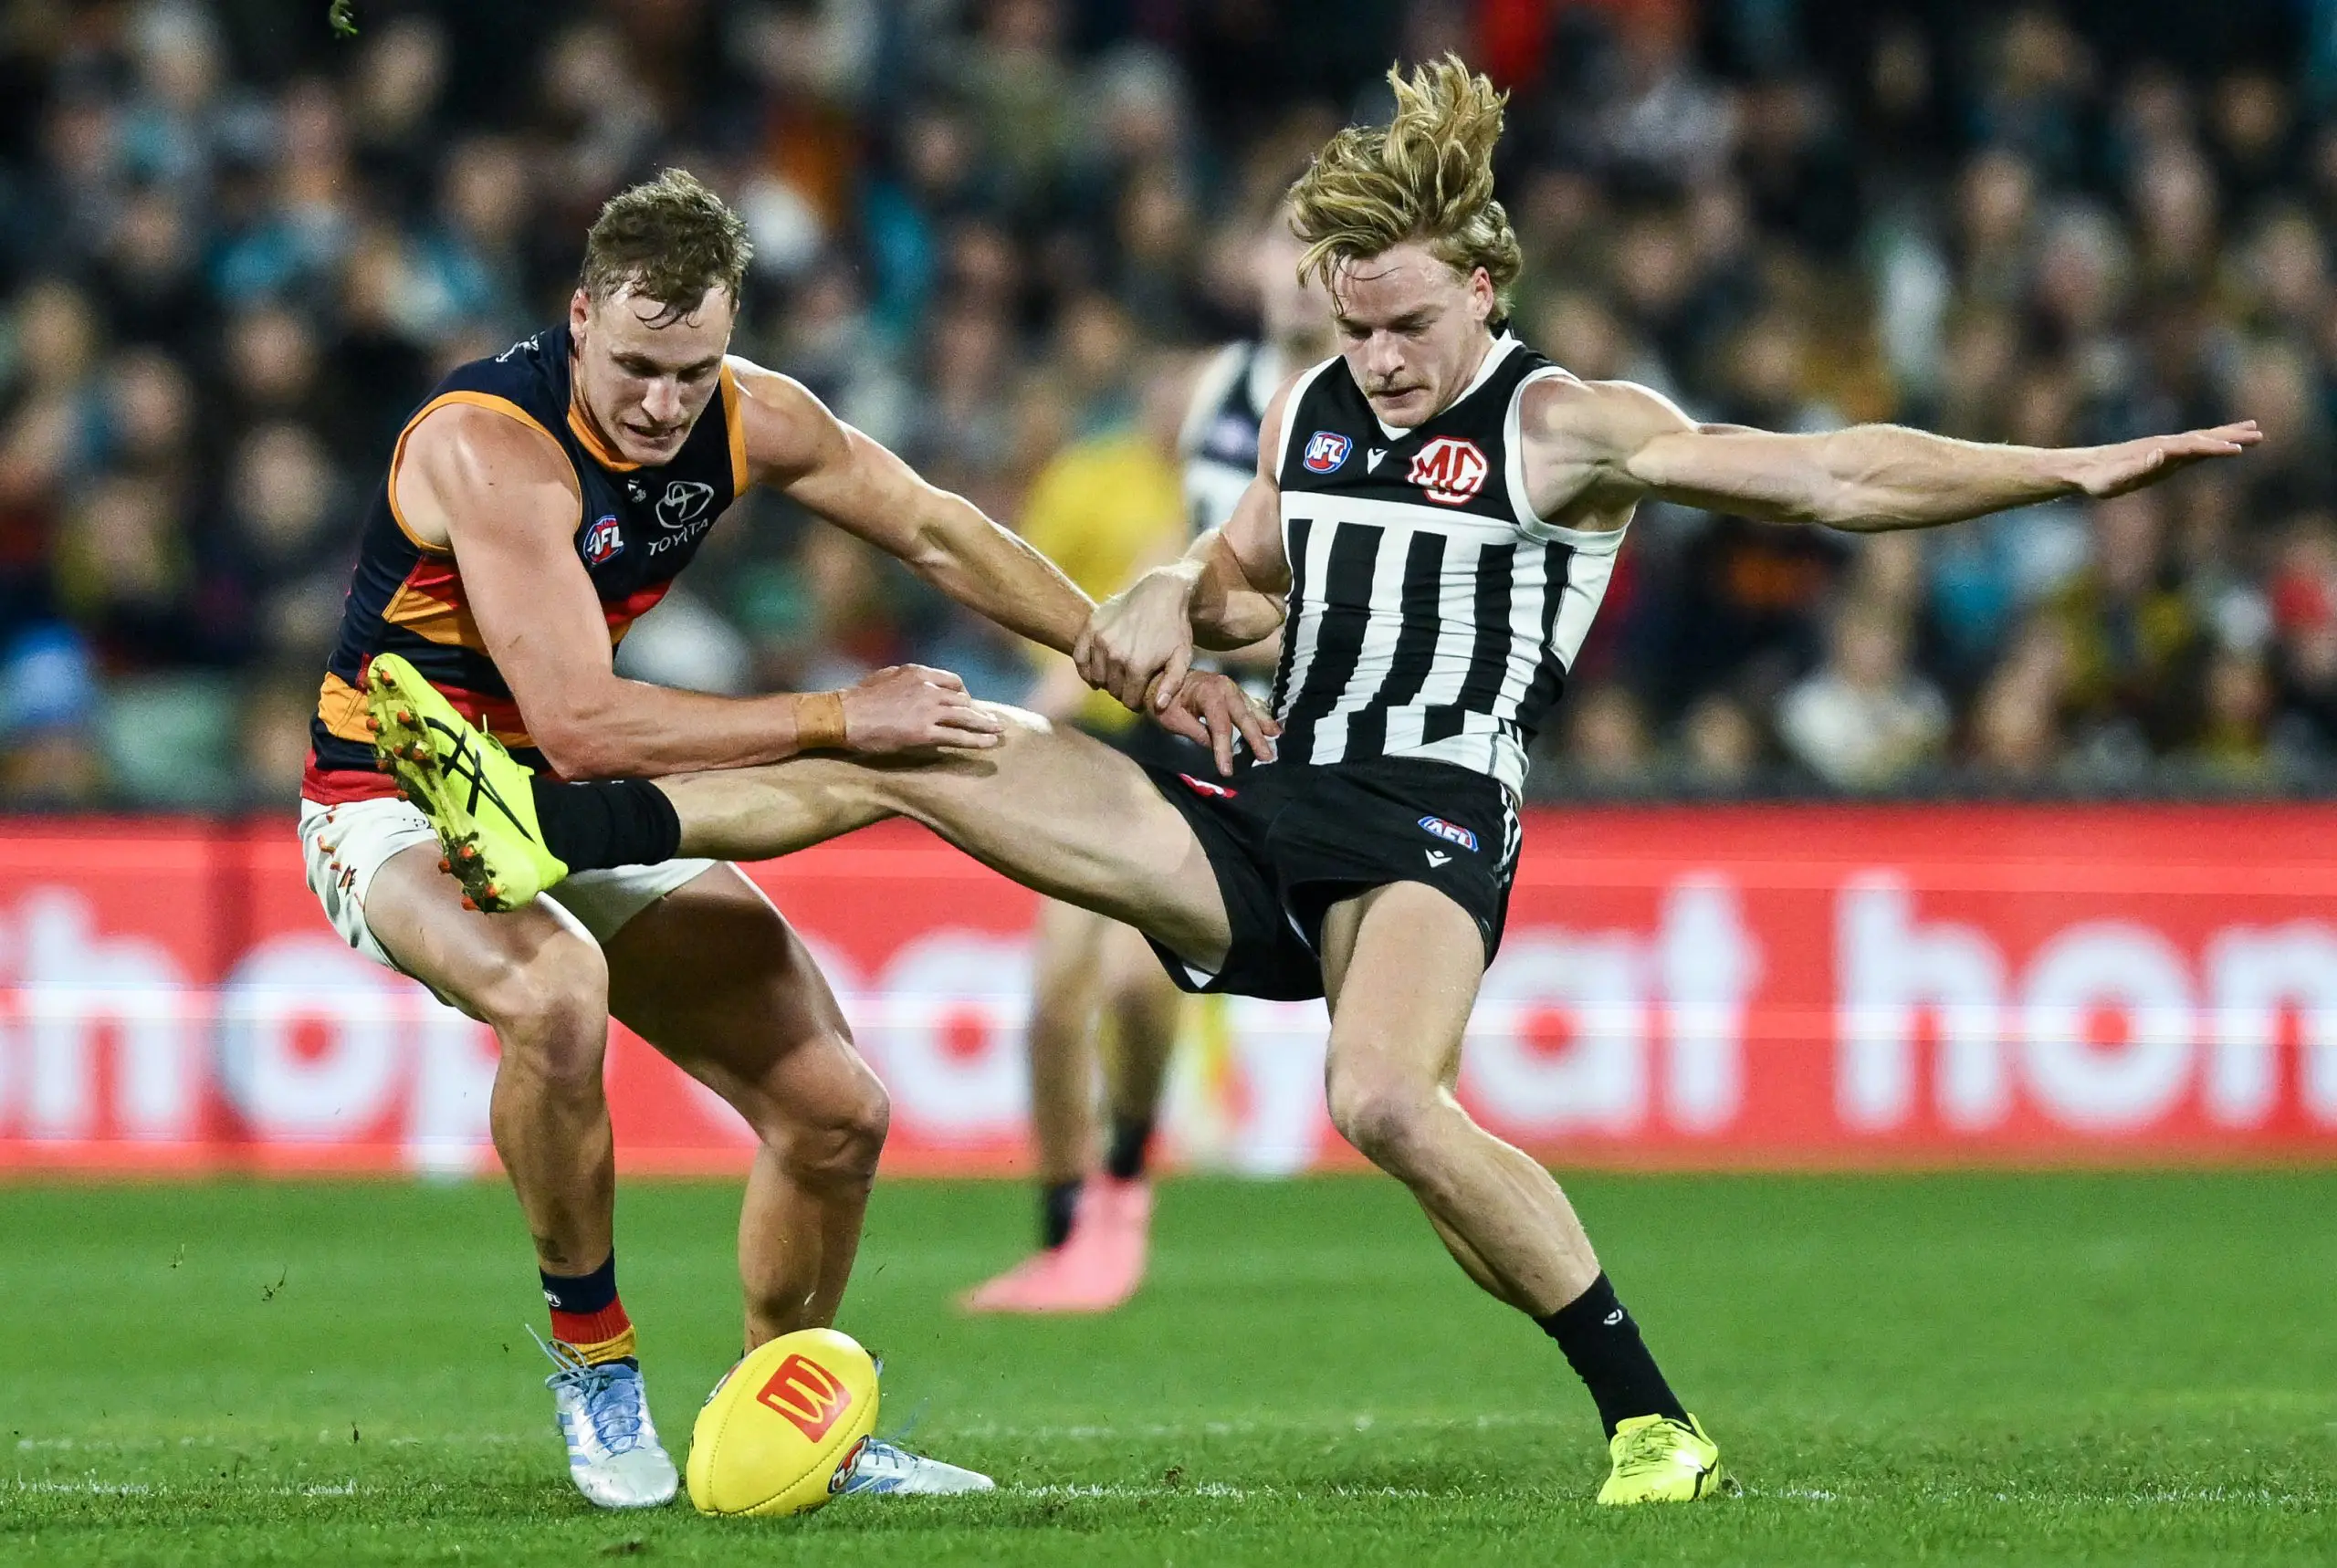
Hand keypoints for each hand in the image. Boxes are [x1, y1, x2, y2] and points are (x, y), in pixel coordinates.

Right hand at [840, 665, 1003, 752]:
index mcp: (919, 673)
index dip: (964, 693)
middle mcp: (928, 689)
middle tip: (989, 720)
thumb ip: (906, 679)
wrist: (843, 715)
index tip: (967, 703)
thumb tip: (916, 683)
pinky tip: (988, 743)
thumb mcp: (885, 677)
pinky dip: (977, 740)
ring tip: (999, 731)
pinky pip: (958, 737)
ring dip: (986, 724)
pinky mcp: (925, 733)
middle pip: (963, 699)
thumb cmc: (858, 698)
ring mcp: (928, 711)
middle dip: (978, 710)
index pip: (953, 681)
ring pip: (966, 716)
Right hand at [1075, 568, 1199, 714]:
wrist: (1160, 592)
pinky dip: (1085, 668)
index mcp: (1138, 666)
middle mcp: (1115, 655)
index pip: (1129, 700)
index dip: (1136, 702)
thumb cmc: (1174, 627)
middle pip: (1112, 689)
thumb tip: (1157, 707)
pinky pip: (1079, 658)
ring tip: (1118, 673)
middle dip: (1123, 690)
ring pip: (1096, 676)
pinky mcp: (1090, 627)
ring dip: (1106, 679)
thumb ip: (1172, 684)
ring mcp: (1100, 640)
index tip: (1141, 696)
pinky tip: (1095, 671)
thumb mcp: (1182, 657)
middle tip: (1131, 682)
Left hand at [1155, 672, 1279, 776]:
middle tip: (1267, 756)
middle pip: (1243, 717)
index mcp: (1208, 694)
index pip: (1221, 727)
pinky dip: (1261, 715)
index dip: (1225, 750)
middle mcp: (1225, 688)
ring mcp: (1232, 688)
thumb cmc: (1167, 700)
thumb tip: (1213, 746)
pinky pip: (1251, 704)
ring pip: (1251, 709)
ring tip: (1277, 738)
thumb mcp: (1174, 719)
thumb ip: (1196, 732)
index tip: (1227, 770)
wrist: (1164, 677)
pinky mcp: (1234, 691)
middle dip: (1256, 738)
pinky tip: (1272, 727)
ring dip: (1264, 725)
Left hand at [2061, 422, 2260, 497]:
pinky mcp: (2166, 455)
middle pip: (2205, 438)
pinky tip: (2225, 442)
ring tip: (2255, 430)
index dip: (2214, 449)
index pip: (2193, 448)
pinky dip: (2215, 441)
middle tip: (2260, 435)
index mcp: (2159, 451)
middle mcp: (2166, 445)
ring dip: (2229, 435)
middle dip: (2232, 437)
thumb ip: (2138, 467)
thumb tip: (2161, 453)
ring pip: (2204, 439)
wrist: (2087, 469)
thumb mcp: (2115, 479)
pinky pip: (2196, 446)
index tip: (2236, 449)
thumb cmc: (2100, 479)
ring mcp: (2168, 448)